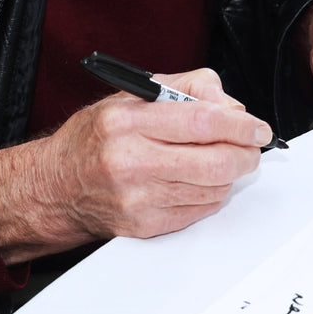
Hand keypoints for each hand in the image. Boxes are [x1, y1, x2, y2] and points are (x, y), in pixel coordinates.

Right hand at [0, 68, 271, 264]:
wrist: (55, 186)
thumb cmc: (93, 138)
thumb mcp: (132, 95)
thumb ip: (186, 88)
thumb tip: (230, 105)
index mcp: (128, 121)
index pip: (203, 121)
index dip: (241, 124)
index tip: (257, 127)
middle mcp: (130, 160)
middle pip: (215, 162)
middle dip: (246, 154)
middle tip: (251, 147)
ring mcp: (137, 198)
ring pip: (212, 189)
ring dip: (229, 175)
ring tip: (220, 161)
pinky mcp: (143, 225)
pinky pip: (198, 211)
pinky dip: (209, 195)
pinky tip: (197, 181)